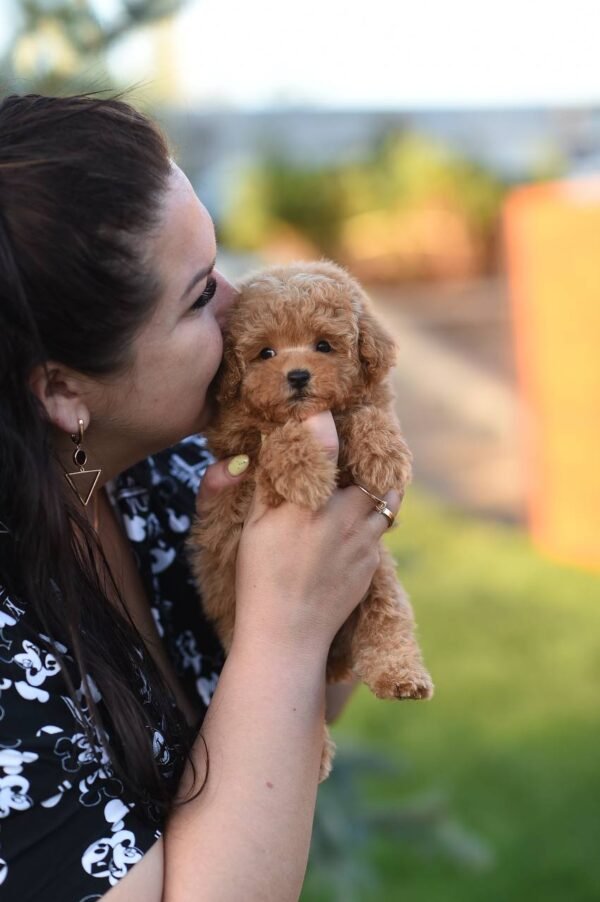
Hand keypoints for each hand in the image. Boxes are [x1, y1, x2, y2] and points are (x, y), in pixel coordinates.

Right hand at [233, 412, 399, 659]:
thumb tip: (276, 449)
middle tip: (355, 449)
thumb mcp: (255, 527)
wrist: (288, 634)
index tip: (324, 411)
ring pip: (385, 499)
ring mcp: (363, 541)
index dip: (327, 423)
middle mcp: (342, 518)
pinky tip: (354, 522)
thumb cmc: (261, 578)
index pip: (326, 448)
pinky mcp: (372, 562)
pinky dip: (372, 519)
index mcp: (308, 505)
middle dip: (365, 457)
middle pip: (370, 470)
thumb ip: (271, 485)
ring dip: (377, 487)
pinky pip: (379, 529)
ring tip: (363, 481)